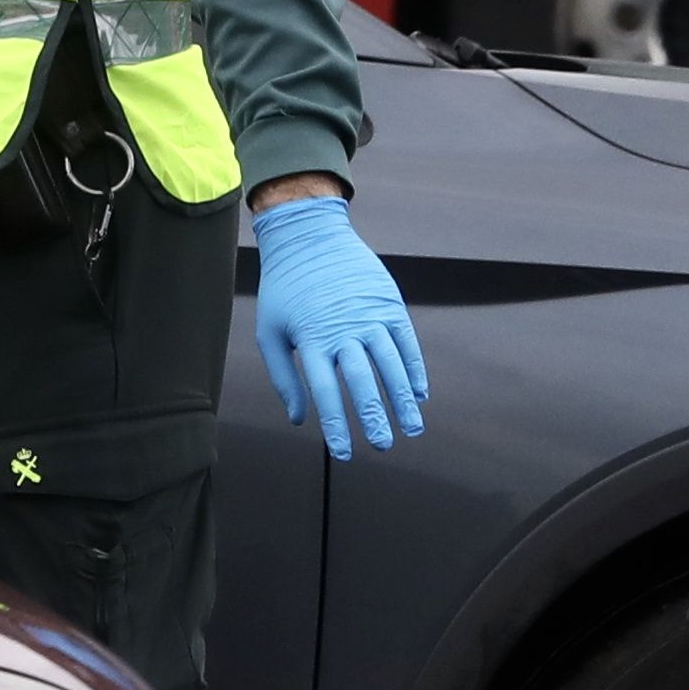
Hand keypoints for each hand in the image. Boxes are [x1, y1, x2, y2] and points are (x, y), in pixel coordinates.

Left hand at [251, 190, 422, 452]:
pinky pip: (406, 341)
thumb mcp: (269, 331)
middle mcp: (344, 329)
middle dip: (374, 417)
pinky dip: (414, 368)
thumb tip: (297, 419)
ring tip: (412, 428)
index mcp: (312, 338)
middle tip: (383, 446)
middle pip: (362, 381)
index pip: (324, 391)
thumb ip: (283, 377)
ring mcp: (369, 315)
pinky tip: (419, 393)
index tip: (343, 454)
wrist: (308, 235)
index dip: (335, 424)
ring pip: (391, 364)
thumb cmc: (285, 289)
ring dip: (402, 399)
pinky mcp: (388, 302)